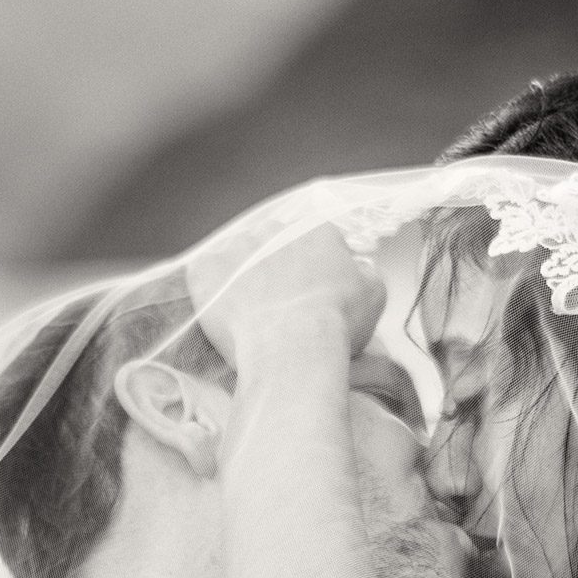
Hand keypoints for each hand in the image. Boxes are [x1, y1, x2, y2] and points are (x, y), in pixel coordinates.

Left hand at [185, 222, 383, 376]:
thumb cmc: (337, 325)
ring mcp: (236, 248)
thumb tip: (358, 269)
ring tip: (250, 312)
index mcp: (316, 230)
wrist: (293, 348)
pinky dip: (210, 290)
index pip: (312, 240)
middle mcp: (274, 229)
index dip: (311, 267)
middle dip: (275, 268)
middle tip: (279, 304)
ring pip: (238, 257)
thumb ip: (365, 274)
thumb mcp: (374, 296)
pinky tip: (224, 312)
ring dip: (242, 277)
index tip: (310, 291)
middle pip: (272, 244)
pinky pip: (204, 274)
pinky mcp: (206, 270)